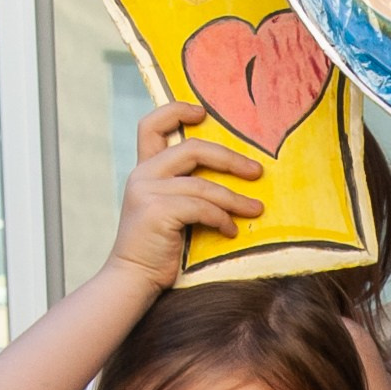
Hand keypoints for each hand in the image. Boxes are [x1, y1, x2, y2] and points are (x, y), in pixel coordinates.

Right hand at [108, 103, 262, 290]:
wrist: (134, 277)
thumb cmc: (158, 248)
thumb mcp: (167, 210)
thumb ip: (183, 189)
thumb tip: (227, 180)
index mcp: (144, 169)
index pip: (150, 125)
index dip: (176, 112)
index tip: (203, 113)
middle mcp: (143, 174)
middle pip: (192, 149)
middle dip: (229, 158)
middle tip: (257, 171)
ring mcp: (148, 192)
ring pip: (203, 185)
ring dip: (234, 199)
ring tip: (256, 210)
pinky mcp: (158, 212)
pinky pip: (201, 208)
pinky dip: (222, 219)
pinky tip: (231, 230)